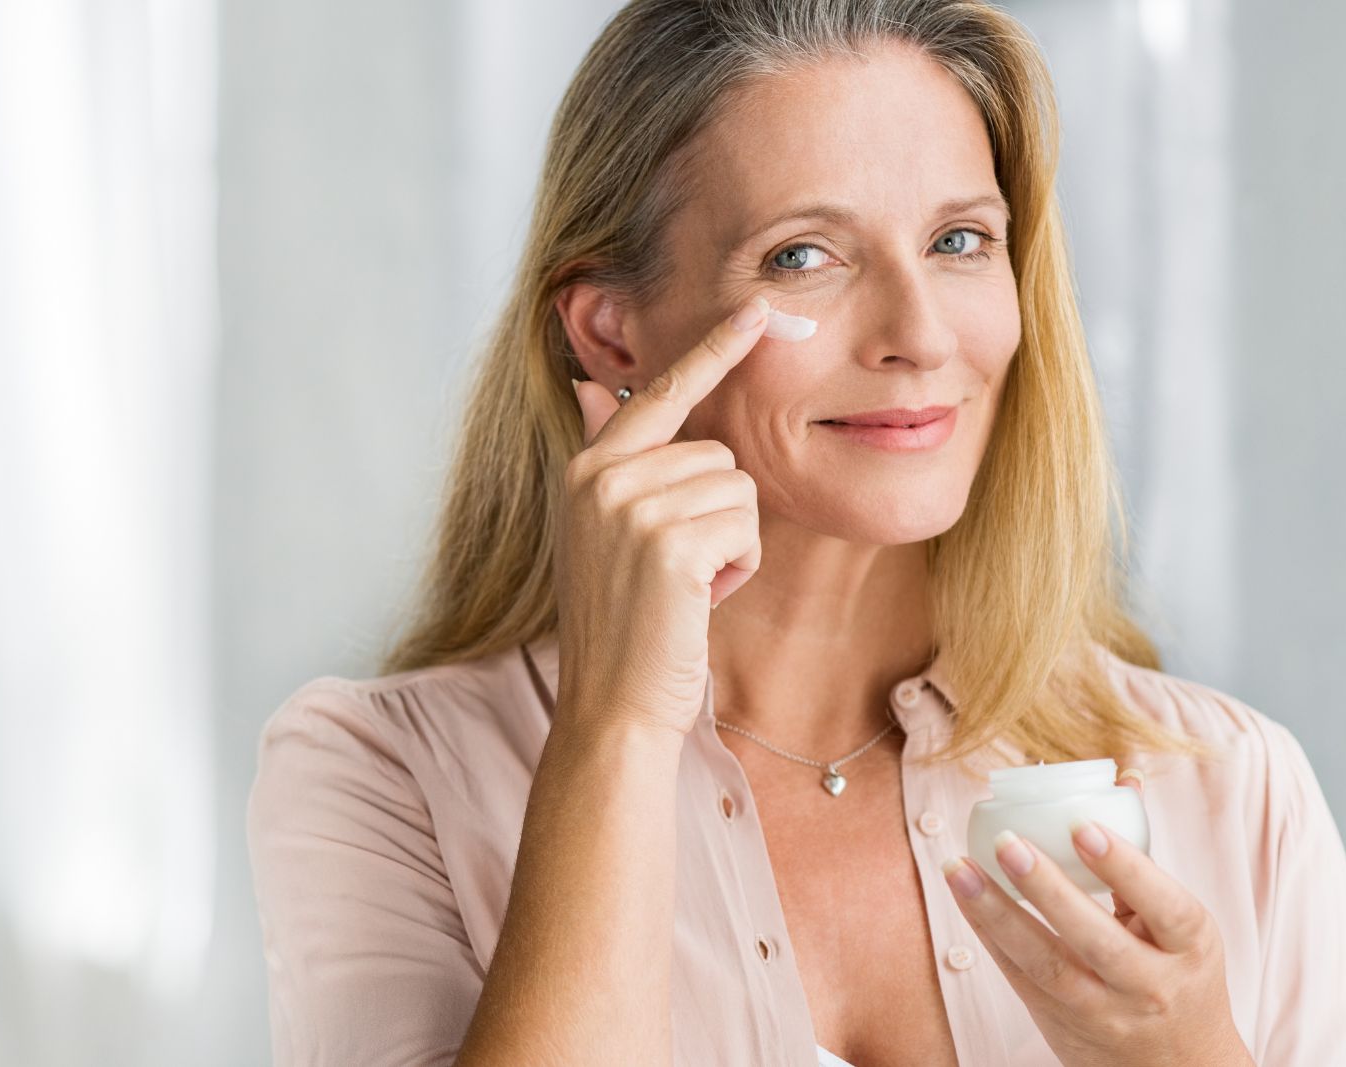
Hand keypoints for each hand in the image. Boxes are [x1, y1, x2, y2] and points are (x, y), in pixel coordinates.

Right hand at [555, 295, 770, 737]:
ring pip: (738, 488)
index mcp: (588, 468)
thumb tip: (590, 385)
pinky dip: (739, 566)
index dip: (713, 350)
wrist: (612, 704)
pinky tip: (700, 600)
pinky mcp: (668, 543)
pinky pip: (745, 525)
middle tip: (680, 571)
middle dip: (720, 513)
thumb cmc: (622, 623)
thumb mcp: (602, 530)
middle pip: (718, 452)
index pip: (659, 392)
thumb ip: (607, 455)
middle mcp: (602, 476)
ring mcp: (631, 507)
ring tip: (686, 587)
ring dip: (732, 542)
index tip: (758, 308)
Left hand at [940, 769, 1253, 1066]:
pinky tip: (965, 896)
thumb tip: (1123, 775)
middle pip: (1094, 939)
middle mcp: (1150, 984)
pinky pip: (1019, 977)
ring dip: (996, 912)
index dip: (1124, 867)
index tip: (1082, 825)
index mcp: (1190, 947)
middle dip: (1047, 890)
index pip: (1164, 905)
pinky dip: (989, 935)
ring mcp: (1104, 1011)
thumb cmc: (1177, 973)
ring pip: (1045, 963)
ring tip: (959, 867)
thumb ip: (1142, 857)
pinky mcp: (1061, 1023)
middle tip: (1007, 842)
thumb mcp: (1180, 925)